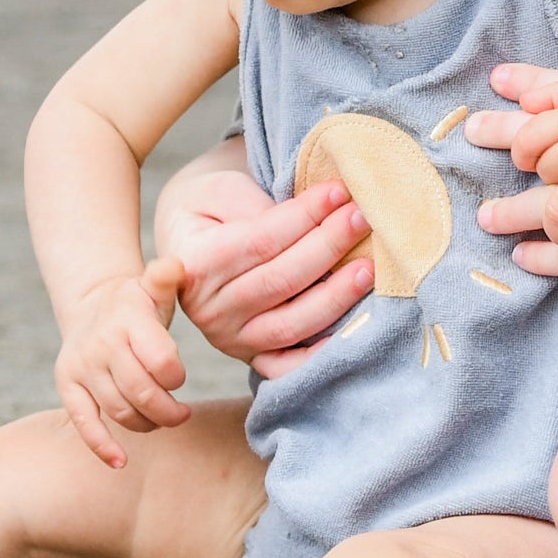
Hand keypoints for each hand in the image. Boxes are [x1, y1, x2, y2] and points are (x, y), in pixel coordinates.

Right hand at [53, 257, 189, 467]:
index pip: (161, 361)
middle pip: (142, 392)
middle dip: (169, 410)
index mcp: (128, 321)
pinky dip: (101, 446)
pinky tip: (120, 462)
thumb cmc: (138, 303)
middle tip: (182, 414)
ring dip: (147, 423)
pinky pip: (83, 422)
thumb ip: (167, 276)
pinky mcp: (68, 387)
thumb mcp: (154, 285)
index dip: (176, 377)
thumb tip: (175, 266)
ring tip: (162, 420)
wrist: (93, 304)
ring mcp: (83, 368)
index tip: (180, 378)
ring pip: (119, 410)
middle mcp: (102, 345)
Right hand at [157, 163, 373, 377]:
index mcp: (195, 264)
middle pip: (280, 281)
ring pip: (290, 324)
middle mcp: (210, 309)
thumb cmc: (212, 209)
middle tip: (362, 217)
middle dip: (328, 247)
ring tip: (367, 268)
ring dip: (335, 297)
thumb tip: (312, 214)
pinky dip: (316, 357)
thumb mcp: (220, 191)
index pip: (261, 241)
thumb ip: (257, 205)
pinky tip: (348, 335)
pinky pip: (286, 366)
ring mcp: (231, 339)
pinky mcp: (252, 357)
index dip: (305, 215)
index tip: (340, 191)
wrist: (189, 243)